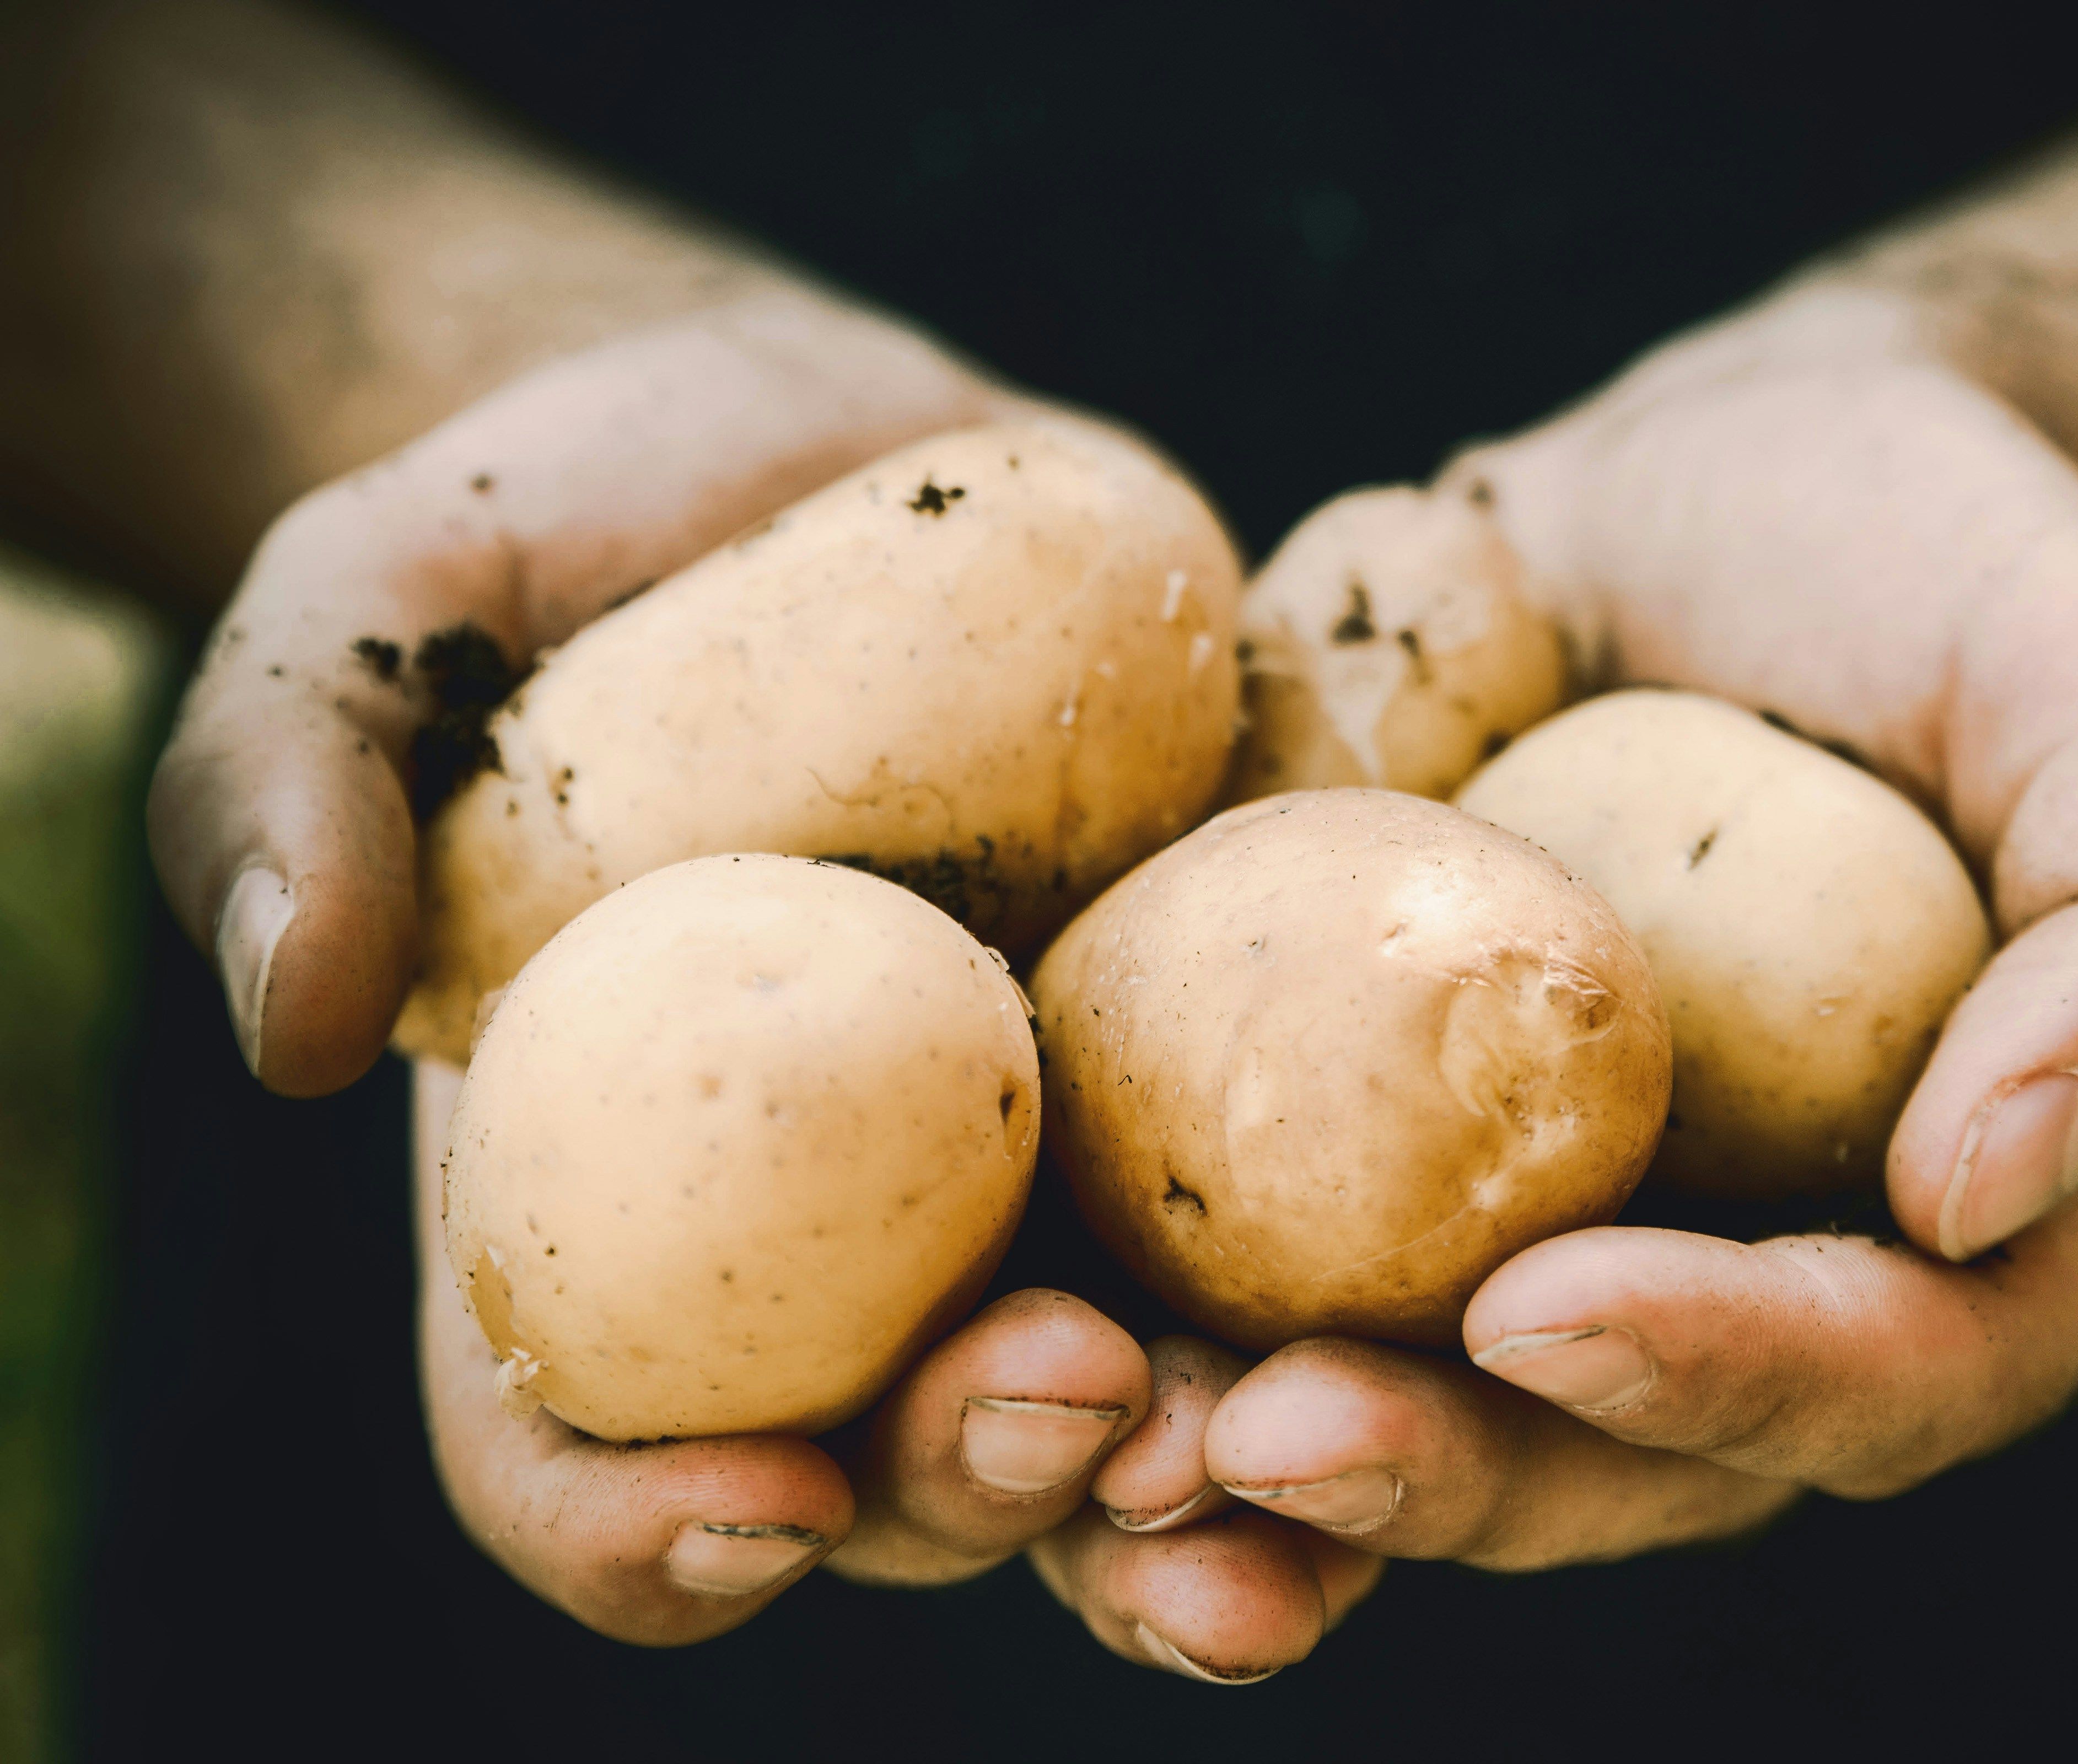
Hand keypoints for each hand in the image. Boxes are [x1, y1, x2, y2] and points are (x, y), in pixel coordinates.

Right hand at [165, 289, 1294, 1652]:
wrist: (805, 454)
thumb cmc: (556, 539)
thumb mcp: (376, 608)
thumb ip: (288, 781)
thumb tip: (297, 1021)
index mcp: (593, 1206)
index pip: (571, 1457)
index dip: (640, 1530)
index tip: (760, 1501)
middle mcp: (819, 1244)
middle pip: (886, 1470)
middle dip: (985, 1484)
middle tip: (1083, 1395)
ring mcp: (1023, 1173)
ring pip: (1114, 1411)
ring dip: (1210, 1469)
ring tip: (1298, 1428)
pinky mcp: (1195, 1065)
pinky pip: (1285, 1228)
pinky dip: (1362, 1290)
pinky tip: (1462, 1283)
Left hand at [1124, 277, 2077, 1632]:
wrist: (1711, 489)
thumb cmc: (1942, 578)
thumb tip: (2003, 1182)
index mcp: (1931, 1240)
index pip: (1857, 1379)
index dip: (1717, 1379)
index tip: (1553, 1308)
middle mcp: (1707, 1280)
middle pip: (1589, 1465)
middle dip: (1432, 1477)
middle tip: (1267, 1441)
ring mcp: (1500, 1229)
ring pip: (1380, 1432)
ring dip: (1225, 1489)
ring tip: (1092, 1448)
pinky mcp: (1323, 1142)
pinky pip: (1216, 1285)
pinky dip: (1107, 1331)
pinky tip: (984, 1334)